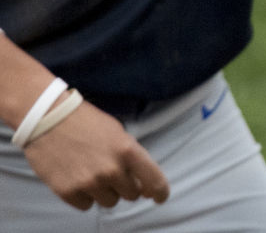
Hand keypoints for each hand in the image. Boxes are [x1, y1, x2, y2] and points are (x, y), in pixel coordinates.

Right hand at [22, 101, 168, 210]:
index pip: (154, 181)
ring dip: (104, 192)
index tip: (159, 197)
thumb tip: (142, 183)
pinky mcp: (67, 192)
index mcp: (128, 150)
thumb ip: (132, 157)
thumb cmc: (86, 123)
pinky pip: (86, 206)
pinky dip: (84, 196)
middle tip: (112, 172)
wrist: (47, 119)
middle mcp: (111, 170)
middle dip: (125, 186)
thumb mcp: (118, 133)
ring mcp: (89, 183)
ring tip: (92, 172)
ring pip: (109, 202)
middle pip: (131, 194)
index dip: (160, 192)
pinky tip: (77, 178)